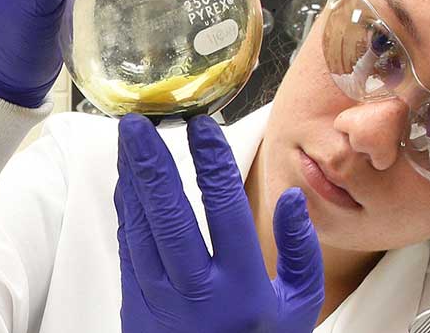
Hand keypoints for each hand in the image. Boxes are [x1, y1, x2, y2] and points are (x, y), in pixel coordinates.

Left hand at [115, 114, 325, 331]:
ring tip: (129, 140)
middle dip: (153, 166)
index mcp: (243, 289)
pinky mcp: (137, 304)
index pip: (225, 213)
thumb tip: (293, 198)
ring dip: (133, 181)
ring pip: (141, 229)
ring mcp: (161, 299)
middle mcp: (198, 293)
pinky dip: (126, 211)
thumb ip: (302, 252)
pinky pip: (129, 248)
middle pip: (170, 218)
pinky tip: (128, 182)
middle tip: (139, 124)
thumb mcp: (298, 306)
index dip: (213, 164)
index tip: (203, 127)